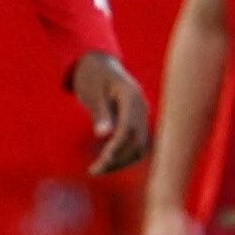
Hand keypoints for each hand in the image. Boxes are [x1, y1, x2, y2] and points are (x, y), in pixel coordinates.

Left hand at [70, 53, 151, 174]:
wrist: (99, 64)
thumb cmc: (93, 76)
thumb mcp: (92, 92)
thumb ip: (100, 113)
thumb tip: (102, 135)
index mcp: (131, 97)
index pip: (128, 128)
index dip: (117, 147)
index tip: (102, 161)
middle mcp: (141, 108)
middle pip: (136, 141)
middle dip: (117, 159)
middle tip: (94, 170)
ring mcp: (141, 116)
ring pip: (138, 147)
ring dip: (120, 161)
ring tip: (97, 170)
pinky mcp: (137, 122)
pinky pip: (135, 144)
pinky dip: (122, 156)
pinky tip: (105, 162)